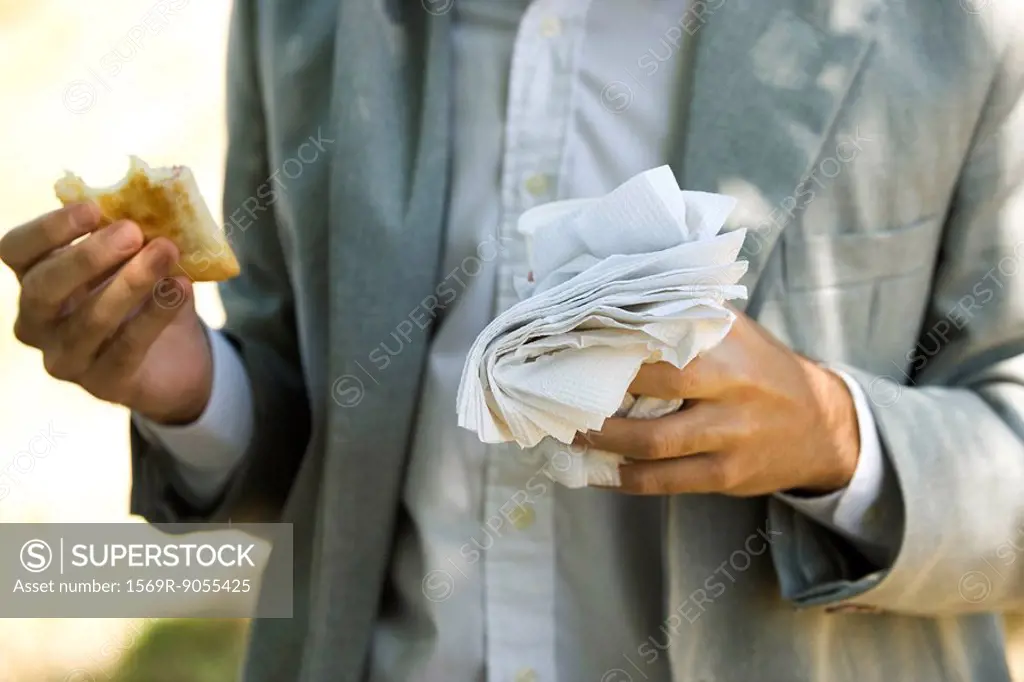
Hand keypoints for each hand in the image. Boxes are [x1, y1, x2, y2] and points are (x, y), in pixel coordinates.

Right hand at [0, 203, 212, 423]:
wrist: (175, 358)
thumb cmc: (143, 295)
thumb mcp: (135, 259)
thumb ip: (133, 234)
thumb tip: (153, 200)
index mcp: (34, 279)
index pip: (16, 251)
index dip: (47, 229)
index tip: (92, 208)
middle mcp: (37, 322)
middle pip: (42, 288)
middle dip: (87, 257)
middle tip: (132, 231)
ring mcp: (65, 358)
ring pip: (89, 320)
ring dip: (131, 282)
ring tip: (167, 252)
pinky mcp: (103, 384)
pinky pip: (128, 347)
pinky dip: (156, 314)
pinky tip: (181, 288)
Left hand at [576, 309, 859, 495]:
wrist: (822, 424)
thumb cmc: (758, 368)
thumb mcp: (732, 330)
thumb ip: (680, 313)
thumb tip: (608, 292)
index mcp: (727, 338)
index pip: (660, 329)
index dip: (611, 335)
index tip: (568, 337)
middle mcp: (731, 382)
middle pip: (653, 381)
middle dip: (599, 388)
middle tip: (556, 386)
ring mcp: (730, 432)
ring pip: (652, 439)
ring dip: (601, 439)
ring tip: (568, 431)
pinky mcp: (726, 473)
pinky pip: (664, 481)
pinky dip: (624, 478)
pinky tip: (598, 472)